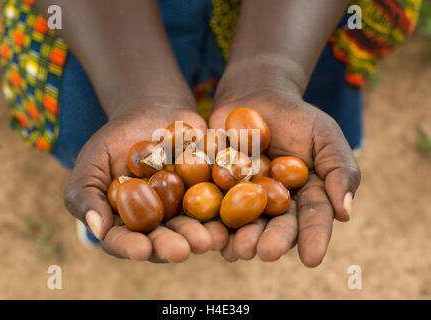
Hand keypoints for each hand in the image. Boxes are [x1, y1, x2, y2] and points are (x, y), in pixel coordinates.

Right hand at [64, 106, 228, 261]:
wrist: (155, 112)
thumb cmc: (117, 138)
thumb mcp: (93, 159)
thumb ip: (85, 193)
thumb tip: (97, 229)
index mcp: (125, 222)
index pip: (123, 240)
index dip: (130, 247)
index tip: (140, 250)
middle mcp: (157, 223)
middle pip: (162, 239)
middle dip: (172, 246)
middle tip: (183, 250)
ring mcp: (185, 211)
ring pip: (193, 228)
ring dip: (203, 236)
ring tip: (210, 239)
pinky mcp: (210, 195)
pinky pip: (219, 206)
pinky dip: (225, 212)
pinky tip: (231, 216)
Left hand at [209, 88, 360, 266]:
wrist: (255, 98)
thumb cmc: (296, 117)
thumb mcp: (324, 135)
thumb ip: (339, 170)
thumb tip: (345, 213)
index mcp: (307, 196)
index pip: (313, 218)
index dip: (314, 238)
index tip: (312, 260)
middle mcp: (278, 205)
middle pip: (277, 226)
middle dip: (272, 241)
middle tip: (266, 253)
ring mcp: (247, 199)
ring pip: (246, 223)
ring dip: (242, 238)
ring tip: (238, 250)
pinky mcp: (219, 190)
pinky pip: (217, 207)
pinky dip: (215, 221)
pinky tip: (212, 236)